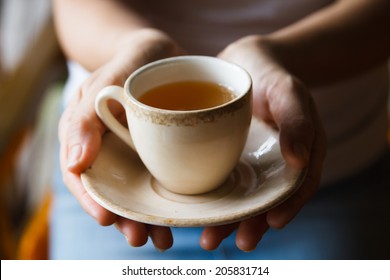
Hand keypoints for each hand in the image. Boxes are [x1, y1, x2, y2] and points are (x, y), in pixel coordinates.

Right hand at [58, 29, 180, 250]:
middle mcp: (112, 151)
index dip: (90, 200)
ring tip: (163, 238)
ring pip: (137, 194)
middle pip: (112, 193)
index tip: (106, 218)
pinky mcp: (162, 155)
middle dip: (124, 219)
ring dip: (148, 219)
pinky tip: (186, 214)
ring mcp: (138, 155)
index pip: (81, 175)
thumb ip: (87, 115)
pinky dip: (171, 202)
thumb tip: (74, 163)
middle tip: (141, 238)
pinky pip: (164, 182)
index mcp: (89, 136)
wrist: (168, 56)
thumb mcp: (109, 77)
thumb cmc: (135, 60)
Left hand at [200, 35, 326, 251]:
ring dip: (226, 221)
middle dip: (251, 224)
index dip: (288, 207)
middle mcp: (272, 166)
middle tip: (237, 242)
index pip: (298, 187)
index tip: (273, 222)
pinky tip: (192, 209)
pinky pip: (217, 182)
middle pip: (265, 201)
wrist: (242, 64)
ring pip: (239, 198)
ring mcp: (247, 164)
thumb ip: (297, 120)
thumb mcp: (288, 90)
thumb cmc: (271, 75)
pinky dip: (208, 199)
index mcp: (297, 154)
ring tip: (208, 238)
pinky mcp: (223, 158)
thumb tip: (301, 161)